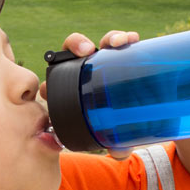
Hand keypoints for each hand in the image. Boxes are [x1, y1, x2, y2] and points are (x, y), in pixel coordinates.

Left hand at [40, 30, 139, 159]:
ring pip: (100, 43)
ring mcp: (103, 62)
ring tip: (117, 43)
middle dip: (75, 46)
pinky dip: (123, 37)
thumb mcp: (114, 136)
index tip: (53, 86)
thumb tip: (119, 152)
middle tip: (86, 51)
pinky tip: (132, 39)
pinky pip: (119, 42)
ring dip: (105, 38)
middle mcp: (86, 71)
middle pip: (73, 52)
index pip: (54, 81)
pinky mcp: (121, 56)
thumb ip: (115, 143)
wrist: (138, 113)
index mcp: (73, 90)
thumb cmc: (116, 124)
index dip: (50, 82)